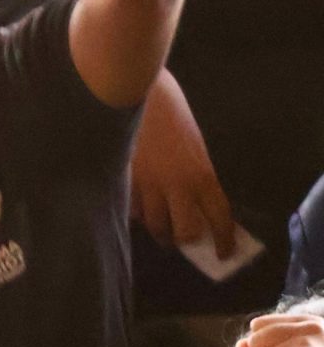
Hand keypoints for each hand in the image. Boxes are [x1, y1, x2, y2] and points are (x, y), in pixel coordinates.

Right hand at [131, 73, 233, 254]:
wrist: (135, 93)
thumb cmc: (170, 112)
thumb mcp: (193, 145)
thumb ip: (195, 174)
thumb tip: (195, 201)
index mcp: (201, 173)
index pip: (218, 216)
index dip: (222, 238)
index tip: (223, 253)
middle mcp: (176, 185)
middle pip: (184, 230)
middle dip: (184, 240)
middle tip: (181, 239)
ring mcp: (147, 185)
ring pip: (154, 224)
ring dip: (158, 231)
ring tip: (158, 229)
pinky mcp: (123, 182)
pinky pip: (130, 209)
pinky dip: (134, 213)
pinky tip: (135, 208)